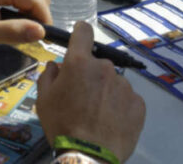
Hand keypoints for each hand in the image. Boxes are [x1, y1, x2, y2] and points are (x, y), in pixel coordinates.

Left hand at [0, 0, 51, 48]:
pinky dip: (24, 6)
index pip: (37, 0)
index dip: (44, 20)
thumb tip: (41, 32)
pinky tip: (12, 18)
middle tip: (25, 34)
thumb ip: (14, 32)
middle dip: (38, 15)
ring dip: (32, 11)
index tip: (42, 39)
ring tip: (17, 27)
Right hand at [35, 20, 145, 162]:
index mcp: (80, 62)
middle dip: (91, 75)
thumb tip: (56, 65)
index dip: (80, 33)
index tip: (80, 38)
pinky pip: (127, 98)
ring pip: (114, 82)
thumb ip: (49, 75)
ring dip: (107, 91)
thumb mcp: (44, 99)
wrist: (89, 155)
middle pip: (98, 63)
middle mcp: (105, 67)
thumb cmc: (62, 125)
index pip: (83, 32)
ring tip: (99, 114)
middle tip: (84, 97)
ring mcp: (125, 86)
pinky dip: (120, 106)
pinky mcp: (139, 103)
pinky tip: (112, 121)